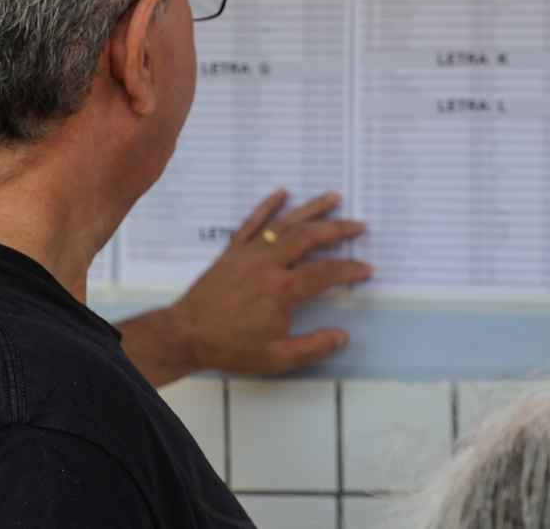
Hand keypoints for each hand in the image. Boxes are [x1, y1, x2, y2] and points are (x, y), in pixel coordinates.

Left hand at [164, 190, 370, 375]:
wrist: (186, 335)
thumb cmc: (227, 346)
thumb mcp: (277, 357)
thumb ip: (313, 346)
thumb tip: (340, 337)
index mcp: (282, 290)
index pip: (327, 271)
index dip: (350, 269)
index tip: (364, 268)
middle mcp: (268, 264)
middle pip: (311, 236)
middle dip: (339, 228)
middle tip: (358, 225)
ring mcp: (250, 253)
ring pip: (286, 222)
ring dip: (312, 208)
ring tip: (332, 197)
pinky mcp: (233, 250)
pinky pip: (253, 220)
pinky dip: (268, 204)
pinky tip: (281, 193)